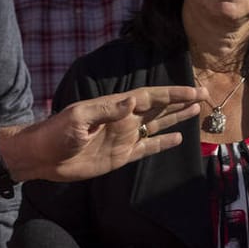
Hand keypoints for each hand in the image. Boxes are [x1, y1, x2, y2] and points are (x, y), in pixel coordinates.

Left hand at [12, 86, 204, 182]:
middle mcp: (124, 119)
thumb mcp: (78, 118)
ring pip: (157, 125)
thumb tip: (133, 100)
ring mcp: (123, 137)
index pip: (150, 97)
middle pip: (159, 108)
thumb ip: (106, 111)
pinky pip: (148, 147)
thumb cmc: (56, 133)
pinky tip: (179, 138)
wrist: (43, 157)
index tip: (193, 91)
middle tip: (205, 95)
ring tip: (198, 111)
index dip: (172, 93)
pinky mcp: (121, 156)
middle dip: (181, 101)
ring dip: (177, 118)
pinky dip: (164, 143)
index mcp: (115, 107)